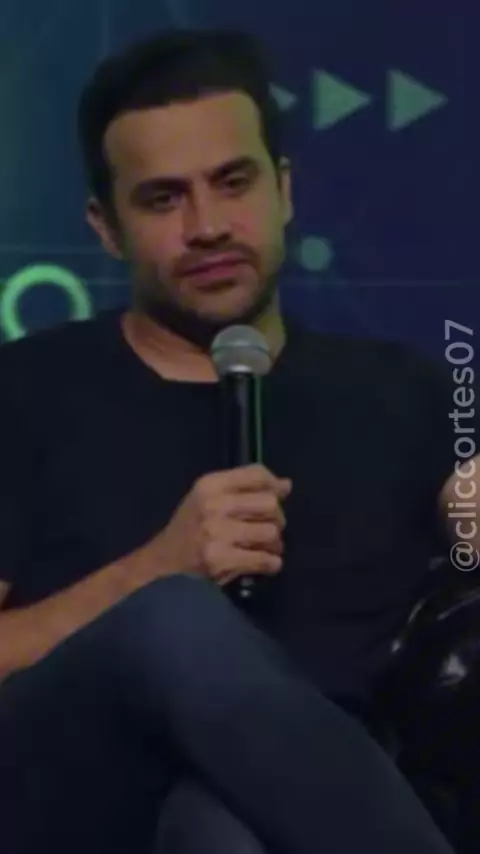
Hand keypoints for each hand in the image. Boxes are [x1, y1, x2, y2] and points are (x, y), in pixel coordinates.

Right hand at [152, 464, 291, 586]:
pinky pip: (265, 559)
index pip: (257, 475)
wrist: (163, 565)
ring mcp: (217, 533)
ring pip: (271, 533)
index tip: (279, 497)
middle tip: (268, 529)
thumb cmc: (190, 528)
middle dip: (277, 518)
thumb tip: (286, 485)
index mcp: (210, 484)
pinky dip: (271, 563)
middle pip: (270, 504)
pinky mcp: (221, 560)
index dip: (275, 486)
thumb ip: (245, 488)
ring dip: (275, 544)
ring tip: (265, 548)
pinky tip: (265, 564)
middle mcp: (213, 505)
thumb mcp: (209, 498)